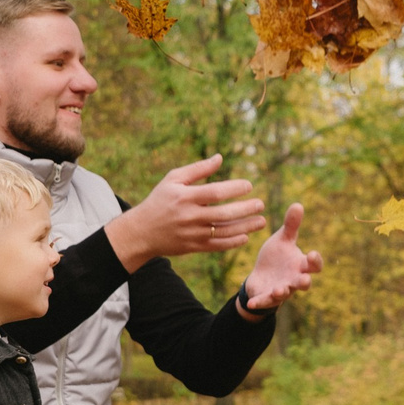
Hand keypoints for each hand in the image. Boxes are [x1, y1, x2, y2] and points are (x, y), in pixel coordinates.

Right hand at [105, 155, 266, 266]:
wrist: (142, 231)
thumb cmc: (160, 200)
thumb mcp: (173, 180)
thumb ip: (198, 169)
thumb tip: (220, 158)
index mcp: (185, 197)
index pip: (215, 193)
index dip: (234, 189)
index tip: (249, 185)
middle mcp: (189, 216)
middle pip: (223, 214)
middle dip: (245, 209)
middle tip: (261, 204)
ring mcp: (192, 234)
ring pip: (224, 232)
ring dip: (245, 227)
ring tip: (261, 221)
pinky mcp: (193, 247)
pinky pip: (217, 246)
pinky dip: (232, 242)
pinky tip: (245, 236)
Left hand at [241, 203, 322, 313]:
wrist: (261, 276)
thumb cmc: (276, 257)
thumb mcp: (282, 240)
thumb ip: (291, 225)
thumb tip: (298, 204)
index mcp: (300, 264)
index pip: (314, 265)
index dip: (315, 261)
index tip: (313, 254)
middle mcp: (294, 279)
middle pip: (304, 283)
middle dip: (304, 282)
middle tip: (305, 279)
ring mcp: (281, 290)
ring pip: (285, 293)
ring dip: (282, 291)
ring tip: (279, 289)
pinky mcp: (266, 298)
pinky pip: (264, 301)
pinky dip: (259, 302)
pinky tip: (251, 303)